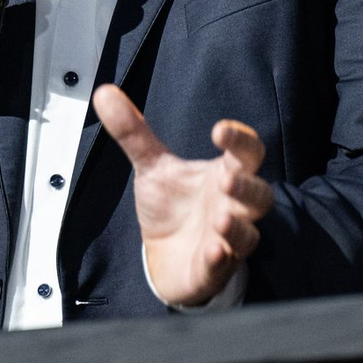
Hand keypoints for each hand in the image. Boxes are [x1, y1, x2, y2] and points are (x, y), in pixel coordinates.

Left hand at [92, 84, 273, 306]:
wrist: (165, 254)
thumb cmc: (172, 204)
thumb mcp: (150, 165)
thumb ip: (132, 131)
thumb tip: (104, 92)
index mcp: (223, 174)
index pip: (246, 154)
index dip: (240, 140)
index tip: (220, 129)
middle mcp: (232, 207)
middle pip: (259, 195)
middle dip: (246, 186)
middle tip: (227, 178)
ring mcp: (227, 241)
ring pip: (247, 234)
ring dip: (236, 226)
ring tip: (222, 218)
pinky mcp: (213, 270)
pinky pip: (223, 266)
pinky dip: (219, 259)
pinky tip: (213, 251)